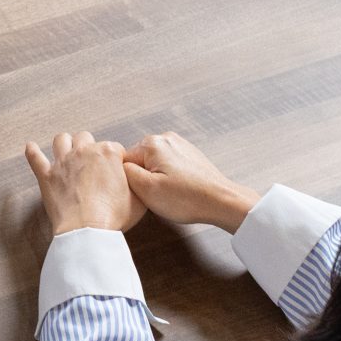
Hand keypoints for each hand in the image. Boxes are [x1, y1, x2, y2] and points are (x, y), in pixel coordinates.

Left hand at [23, 131, 144, 235]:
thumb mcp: (139, 199)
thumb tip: (135, 179)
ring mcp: (63, 162)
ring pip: (61, 139)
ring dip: (65, 143)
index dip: (116, 159)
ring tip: (67, 150)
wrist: (87, 230)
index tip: (116, 170)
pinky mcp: (46, 176)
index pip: (115, 148)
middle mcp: (84, 152)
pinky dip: (33, 152)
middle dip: (89, 147)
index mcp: (108, 153)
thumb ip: (137, 183)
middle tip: (91, 161)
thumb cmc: (113, 216)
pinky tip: (31, 147)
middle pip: (86, 138)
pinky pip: (35, 158)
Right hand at [122, 132, 260, 232]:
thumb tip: (119, 166)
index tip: (143, 193)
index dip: (131, 181)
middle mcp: (165, 139)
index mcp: (151, 143)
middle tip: (158, 195)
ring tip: (171, 194)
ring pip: (155, 165)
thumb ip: (126, 173)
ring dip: (158, 181)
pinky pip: (170, 167)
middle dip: (145, 180)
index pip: (125, 161)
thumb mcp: (146, 190)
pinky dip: (171, 179)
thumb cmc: (187, 198)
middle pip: (140, 161)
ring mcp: (179, 146)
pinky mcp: (189, 155)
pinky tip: (179, 191)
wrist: (220, 201)